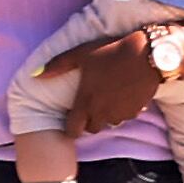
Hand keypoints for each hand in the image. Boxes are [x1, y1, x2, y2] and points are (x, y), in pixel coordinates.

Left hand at [51, 28, 169, 135]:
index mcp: (86, 102)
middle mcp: (102, 112)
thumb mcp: (81, 54)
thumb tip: (35, 75)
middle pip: (92, 129)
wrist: (148, 54)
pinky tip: (124, 95)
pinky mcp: (137, 110)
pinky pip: (126, 116)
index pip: (73, 130)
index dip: (70, 128)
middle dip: (89, 121)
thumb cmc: (111, 53)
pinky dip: (123, 110)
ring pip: (110, 123)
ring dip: (107, 115)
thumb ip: (58, 65)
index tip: (72, 120)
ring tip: (109, 99)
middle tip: (90, 106)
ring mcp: (121, 113)